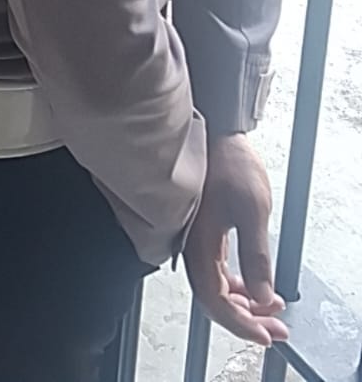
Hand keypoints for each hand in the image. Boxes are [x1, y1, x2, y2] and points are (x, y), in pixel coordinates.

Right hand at [184, 134, 287, 346]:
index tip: (265, 334)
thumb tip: (264, 295)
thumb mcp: (254, 210)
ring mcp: (197, 241)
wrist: (218, 133)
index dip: (240, 323)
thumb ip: (257, 256)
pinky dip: (239, 285)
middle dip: (246, 318)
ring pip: (216, 287)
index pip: (216, 300)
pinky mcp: (204, 234)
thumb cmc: (231, 164)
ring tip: (272, 310)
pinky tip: (258, 287)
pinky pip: (218, 272)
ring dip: (244, 303)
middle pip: (214, 299)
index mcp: (199, 244)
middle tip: (276, 329)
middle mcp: (192, 247)